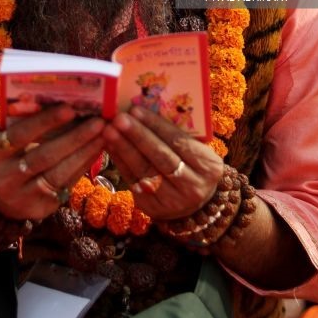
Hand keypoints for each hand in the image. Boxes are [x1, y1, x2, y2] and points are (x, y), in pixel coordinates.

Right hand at [0, 104, 104, 220]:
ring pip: (58, 174)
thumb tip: (59, 102)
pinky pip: (66, 186)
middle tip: (98, 122)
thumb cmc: (7, 157)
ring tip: (104, 135)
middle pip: (44, 156)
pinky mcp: (40, 208)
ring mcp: (23, 196)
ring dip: (84, 152)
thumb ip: (24, 122)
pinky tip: (97, 151)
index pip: (21, 134)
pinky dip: (83, 166)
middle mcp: (6, 176)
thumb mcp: (5, 141)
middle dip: (74, 138)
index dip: (45, 121)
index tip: (70, 108)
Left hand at [103, 105, 223, 219]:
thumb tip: (144, 110)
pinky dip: (120, 162)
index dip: (156, 125)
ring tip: (109, 130)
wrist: (196, 205)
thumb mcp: (196, 151)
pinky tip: (110, 146)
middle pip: (160, 156)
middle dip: (137, 135)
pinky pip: (133, 181)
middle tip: (119, 118)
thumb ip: (178, 134)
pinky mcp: (153, 208)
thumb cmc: (192, 165)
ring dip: (124, 148)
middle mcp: (192, 186)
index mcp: (208, 166)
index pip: (178, 142)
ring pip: (144, 170)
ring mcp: (172, 201)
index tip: (136, 110)